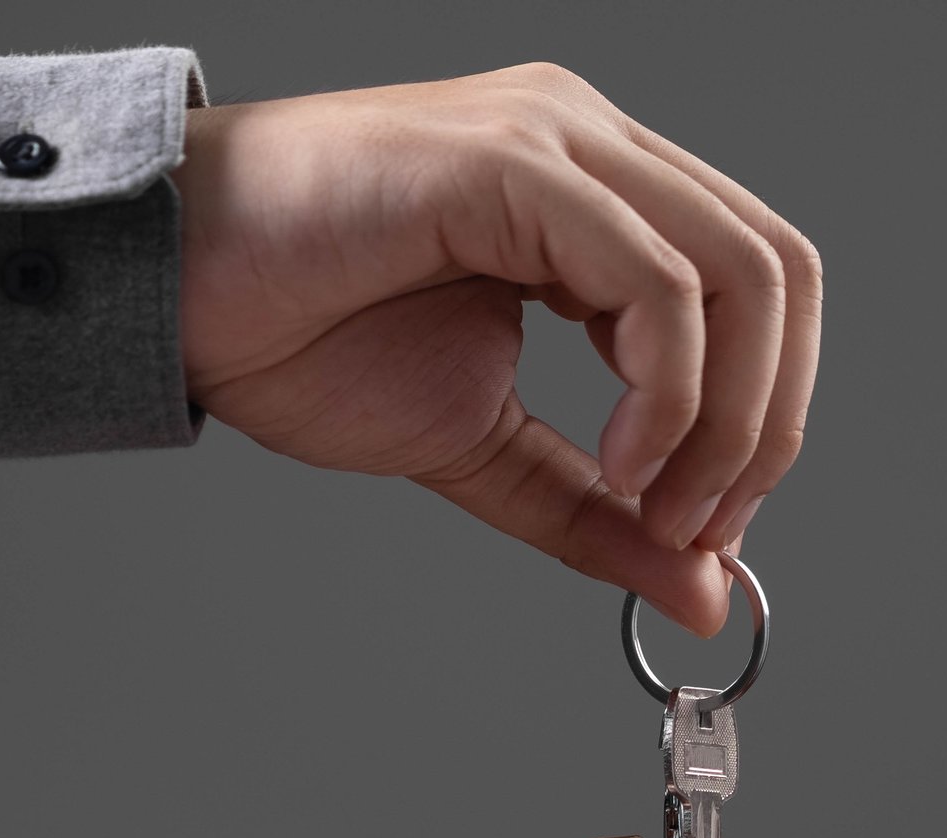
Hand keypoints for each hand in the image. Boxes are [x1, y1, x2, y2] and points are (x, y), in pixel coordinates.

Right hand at [175, 66, 821, 634]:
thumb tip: (705, 592)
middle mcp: (593, 143)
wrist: (164, 287)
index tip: (709, 523)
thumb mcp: (482, 448)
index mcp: (600, 192)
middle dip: (767, 424)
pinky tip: (617, 458)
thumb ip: (596, 512)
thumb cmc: (296, 333)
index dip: (769, 415)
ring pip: (739, 270)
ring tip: (651, 503)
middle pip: (781, 271)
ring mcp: (556, 137)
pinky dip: (666, 389)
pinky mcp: (510, 161)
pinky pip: (653, 279)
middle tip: (699, 526)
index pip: (765, 283)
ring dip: (725, 419)